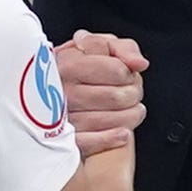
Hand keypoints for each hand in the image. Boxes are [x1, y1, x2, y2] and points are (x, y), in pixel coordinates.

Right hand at [59, 32, 147, 156]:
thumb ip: (124, 49)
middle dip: (133, 95)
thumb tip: (139, 64)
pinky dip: (112, 138)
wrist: (52, 88)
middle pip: (115, 97)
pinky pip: (91, 142)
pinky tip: (123, 133)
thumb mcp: (102, 47)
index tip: (126, 74)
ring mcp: (59, 116)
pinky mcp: (62, 138)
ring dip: (129, 117)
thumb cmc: (82, 66)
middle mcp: (61, 89)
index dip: (128, 73)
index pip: (115, 70)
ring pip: (108, 120)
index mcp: (68, 63)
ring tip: (132, 110)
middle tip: (133, 93)